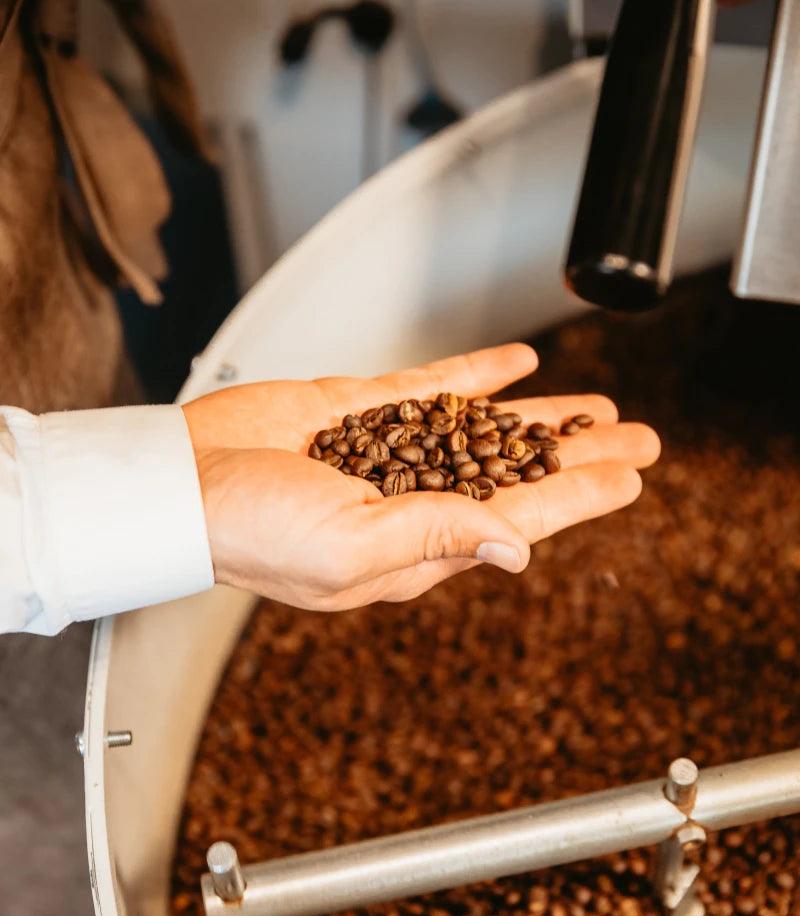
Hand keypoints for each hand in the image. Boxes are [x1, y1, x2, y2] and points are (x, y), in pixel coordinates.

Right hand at [182, 344, 658, 609]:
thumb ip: (436, 538)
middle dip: (579, 457)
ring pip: (484, 431)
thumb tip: (518, 546)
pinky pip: (431, 389)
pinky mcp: (358, 412)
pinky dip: (476, 375)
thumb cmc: (249, 533)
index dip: (580, 495)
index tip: (631, 477)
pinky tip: (517, 365)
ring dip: (541, 419)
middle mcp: (409, 501)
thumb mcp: (349, 550)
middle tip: (639, 439)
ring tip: (596, 410)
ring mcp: (387, 453)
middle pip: (517, 473)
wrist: (178, 483)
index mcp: (415, 547)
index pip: (519, 517)